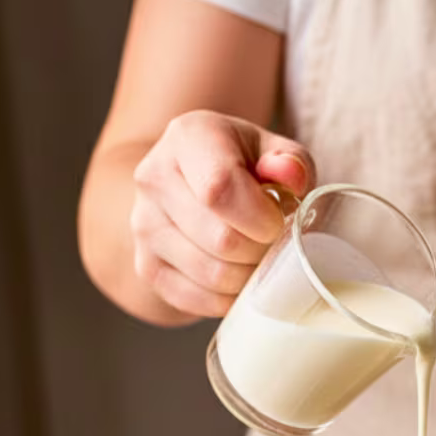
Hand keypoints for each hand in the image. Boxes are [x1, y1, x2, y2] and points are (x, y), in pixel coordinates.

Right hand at [131, 111, 315, 318]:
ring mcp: (144, 224)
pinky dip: (226, 299)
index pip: (221, 187)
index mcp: (189, 136)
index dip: (260, 218)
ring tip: (256, 261)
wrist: (187, 185)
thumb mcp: (271, 152)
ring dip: (247, 278)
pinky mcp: (145, 265)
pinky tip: (237, 280)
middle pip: (221, 239)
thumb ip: (291, 162)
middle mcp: (155, 176)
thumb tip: (290, 176)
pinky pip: (195, 298)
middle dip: (260, 252)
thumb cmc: (242, 168)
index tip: (278, 223)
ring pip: (211, 274)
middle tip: (271, 245)